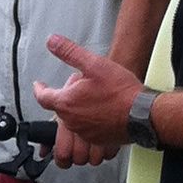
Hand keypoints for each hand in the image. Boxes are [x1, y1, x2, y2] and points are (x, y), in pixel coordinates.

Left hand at [33, 35, 140, 166]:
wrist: (143, 114)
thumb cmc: (121, 92)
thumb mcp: (94, 64)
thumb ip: (70, 52)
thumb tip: (52, 42)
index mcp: (67, 103)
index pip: (42, 97)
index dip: (39, 89)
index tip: (39, 86)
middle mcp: (72, 121)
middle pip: (60, 108)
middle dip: (66, 97)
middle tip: (79, 88)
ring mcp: (85, 133)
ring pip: (74, 121)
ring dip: (79, 110)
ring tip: (93, 99)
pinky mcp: (99, 140)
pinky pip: (88, 131)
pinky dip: (91, 121)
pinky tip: (103, 112)